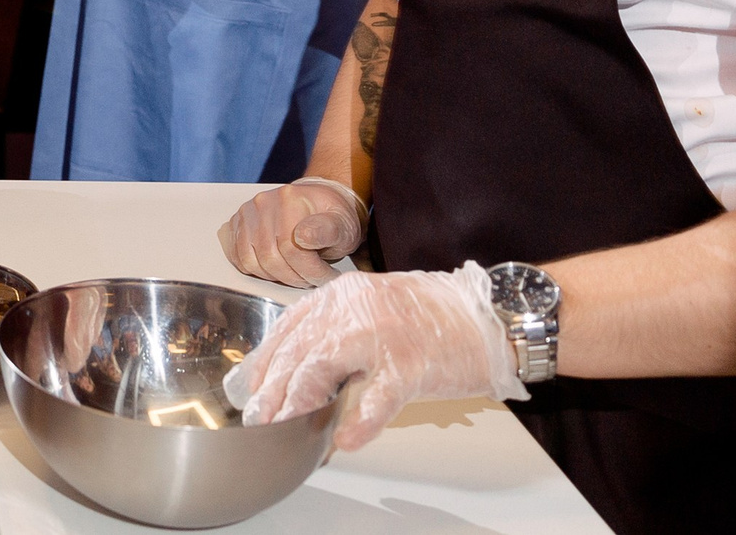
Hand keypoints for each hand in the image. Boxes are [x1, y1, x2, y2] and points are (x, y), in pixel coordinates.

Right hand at [219, 178, 367, 288]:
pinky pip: (238, 255)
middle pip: (271, 257)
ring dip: (276, 276)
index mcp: (291, 199)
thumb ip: (327, 230)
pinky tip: (276, 269)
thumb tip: (303, 237)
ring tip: (297, 274)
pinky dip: (256, 270)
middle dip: (295, 277)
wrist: (320, 201)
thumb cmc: (332, 216)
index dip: (311, 271)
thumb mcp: (342, 224)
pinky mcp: (239, 221)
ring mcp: (249, 212)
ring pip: (253, 260)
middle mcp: (265, 202)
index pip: (293, 250)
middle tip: (313, 279)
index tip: (326, 276)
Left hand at [222, 263, 522, 451]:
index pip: (289, 327)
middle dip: (272, 388)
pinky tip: (346, 440)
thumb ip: (335, 330)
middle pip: (297, 349)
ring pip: (322, 366)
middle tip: (258, 417)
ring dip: (299, 401)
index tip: (249, 387)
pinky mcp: (410, 365)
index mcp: (342, 295)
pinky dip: (359, 421)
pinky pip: (378, 397)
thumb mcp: (371, 309)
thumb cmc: (431, 318)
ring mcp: (382, 335)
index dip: (264, 360)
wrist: (486, 317)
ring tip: (285, 425)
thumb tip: (299, 369)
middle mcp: (355, 309)